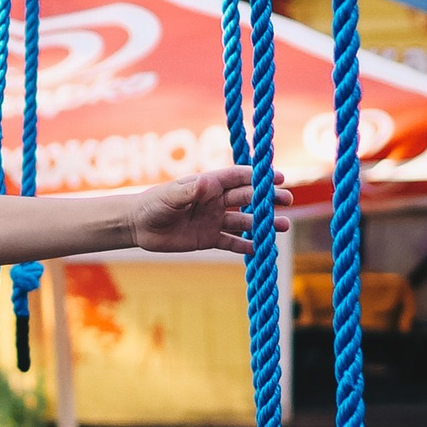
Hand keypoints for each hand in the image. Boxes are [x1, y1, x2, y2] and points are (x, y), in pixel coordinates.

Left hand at [133, 164, 291, 256]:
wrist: (139, 226)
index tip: (278, 178)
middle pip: (248, 198)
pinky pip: (231, 242)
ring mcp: (214, 220)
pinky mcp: (209, 238)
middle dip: (268, 199)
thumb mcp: (171, 196)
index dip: (259, 177)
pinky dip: (245, 246)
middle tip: (287, 201)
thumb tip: (209, 183)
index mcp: (209, 184)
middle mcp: (216, 201)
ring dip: (263, 224)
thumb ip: (191, 190)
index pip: (239, 177)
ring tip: (282, 227)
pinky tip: (259, 249)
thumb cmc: (153, 204)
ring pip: (244, 221)